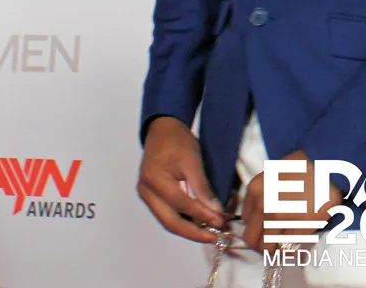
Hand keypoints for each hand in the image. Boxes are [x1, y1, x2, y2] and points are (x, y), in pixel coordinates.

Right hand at [137, 116, 226, 242]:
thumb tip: (214, 209)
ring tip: (208, 233)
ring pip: (167, 221)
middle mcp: (146, 192)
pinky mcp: (151, 196)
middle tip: (213, 236)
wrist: (162, 129)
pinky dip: (182, 220)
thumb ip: (201, 186)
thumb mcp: (192, 159)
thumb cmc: (176, 140)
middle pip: (169, 221)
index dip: (200, 214)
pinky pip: (166, 214)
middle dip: (192, 232)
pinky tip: (197, 223)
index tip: (219, 221)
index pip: (180, 203)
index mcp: (154, 180)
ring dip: (188, 229)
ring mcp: (146, 195)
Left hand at [242, 149, 343, 252]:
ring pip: (268, 248)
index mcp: (255, 189)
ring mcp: (280, 218)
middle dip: (261, 242)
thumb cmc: (304, 164)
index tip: (263, 229)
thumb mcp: (275, 171)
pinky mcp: (298, 227)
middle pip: (252, 239)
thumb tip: (261, 215)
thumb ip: (264, 193)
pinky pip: (287, 249)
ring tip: (285, 242)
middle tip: (272, 240)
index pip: (245, 221)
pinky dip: (290, 250)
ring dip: (276, 247)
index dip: (255, 227)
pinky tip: (296, 244)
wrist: (328, 163)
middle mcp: (263, 205)